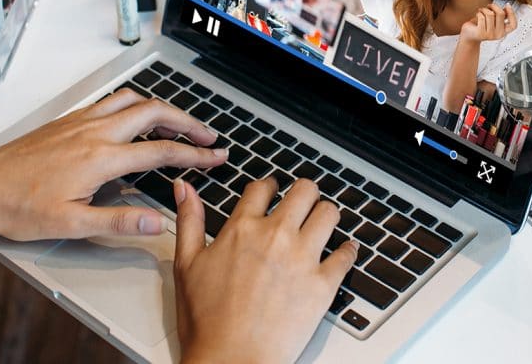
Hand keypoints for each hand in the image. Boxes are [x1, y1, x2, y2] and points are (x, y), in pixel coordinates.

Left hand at [0, 89, 226, 240]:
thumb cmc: (18, 207)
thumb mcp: (71, 224)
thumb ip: (118, 222)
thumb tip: (159, 222)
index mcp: (100, 158)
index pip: (161, 150)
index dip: (195, 154)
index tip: (217, 156)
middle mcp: (94, 132)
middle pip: (153, 112)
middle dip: (187, 121)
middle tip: (208, 136)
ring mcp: (80, 122)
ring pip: (132, 100)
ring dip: (161, 108)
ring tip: (178, 124)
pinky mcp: (68, 121)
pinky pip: (111, 102)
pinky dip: (135, 105)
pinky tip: (135, 119)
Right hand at [173, 178, 357, 363]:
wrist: (231, 360)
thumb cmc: (206, 322)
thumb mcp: (186, 265)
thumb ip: (189, 221)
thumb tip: (184, 189)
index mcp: (242, 229)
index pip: (263, 188)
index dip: (269, 184)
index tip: (272, 188)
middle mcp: (276, 236)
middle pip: (304, 191)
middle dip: (304, 192)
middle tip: (303, 201)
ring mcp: (302, 259)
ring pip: (329, 213)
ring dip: (326, 214)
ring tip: (322, 221)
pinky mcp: (323, 285)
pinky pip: (346, 256)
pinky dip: (348, 251)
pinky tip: (344, 250)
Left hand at [459, 3, 516, 44]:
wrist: (469, 35)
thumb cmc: (481, 25)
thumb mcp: (493, 20)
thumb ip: (501, 15)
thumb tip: (508, 7)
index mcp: (503, 32)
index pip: (513, 25)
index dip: (512, 14)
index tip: (507, 5)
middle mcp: (498, 35)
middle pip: (501, 14)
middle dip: (494, 6)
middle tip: (488, 6)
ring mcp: (490, 35)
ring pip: (490, 14)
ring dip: (484, 9)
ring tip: (481, 11)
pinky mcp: (481, 33)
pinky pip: (482, 17)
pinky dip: (479, 13)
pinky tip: (477, 15)